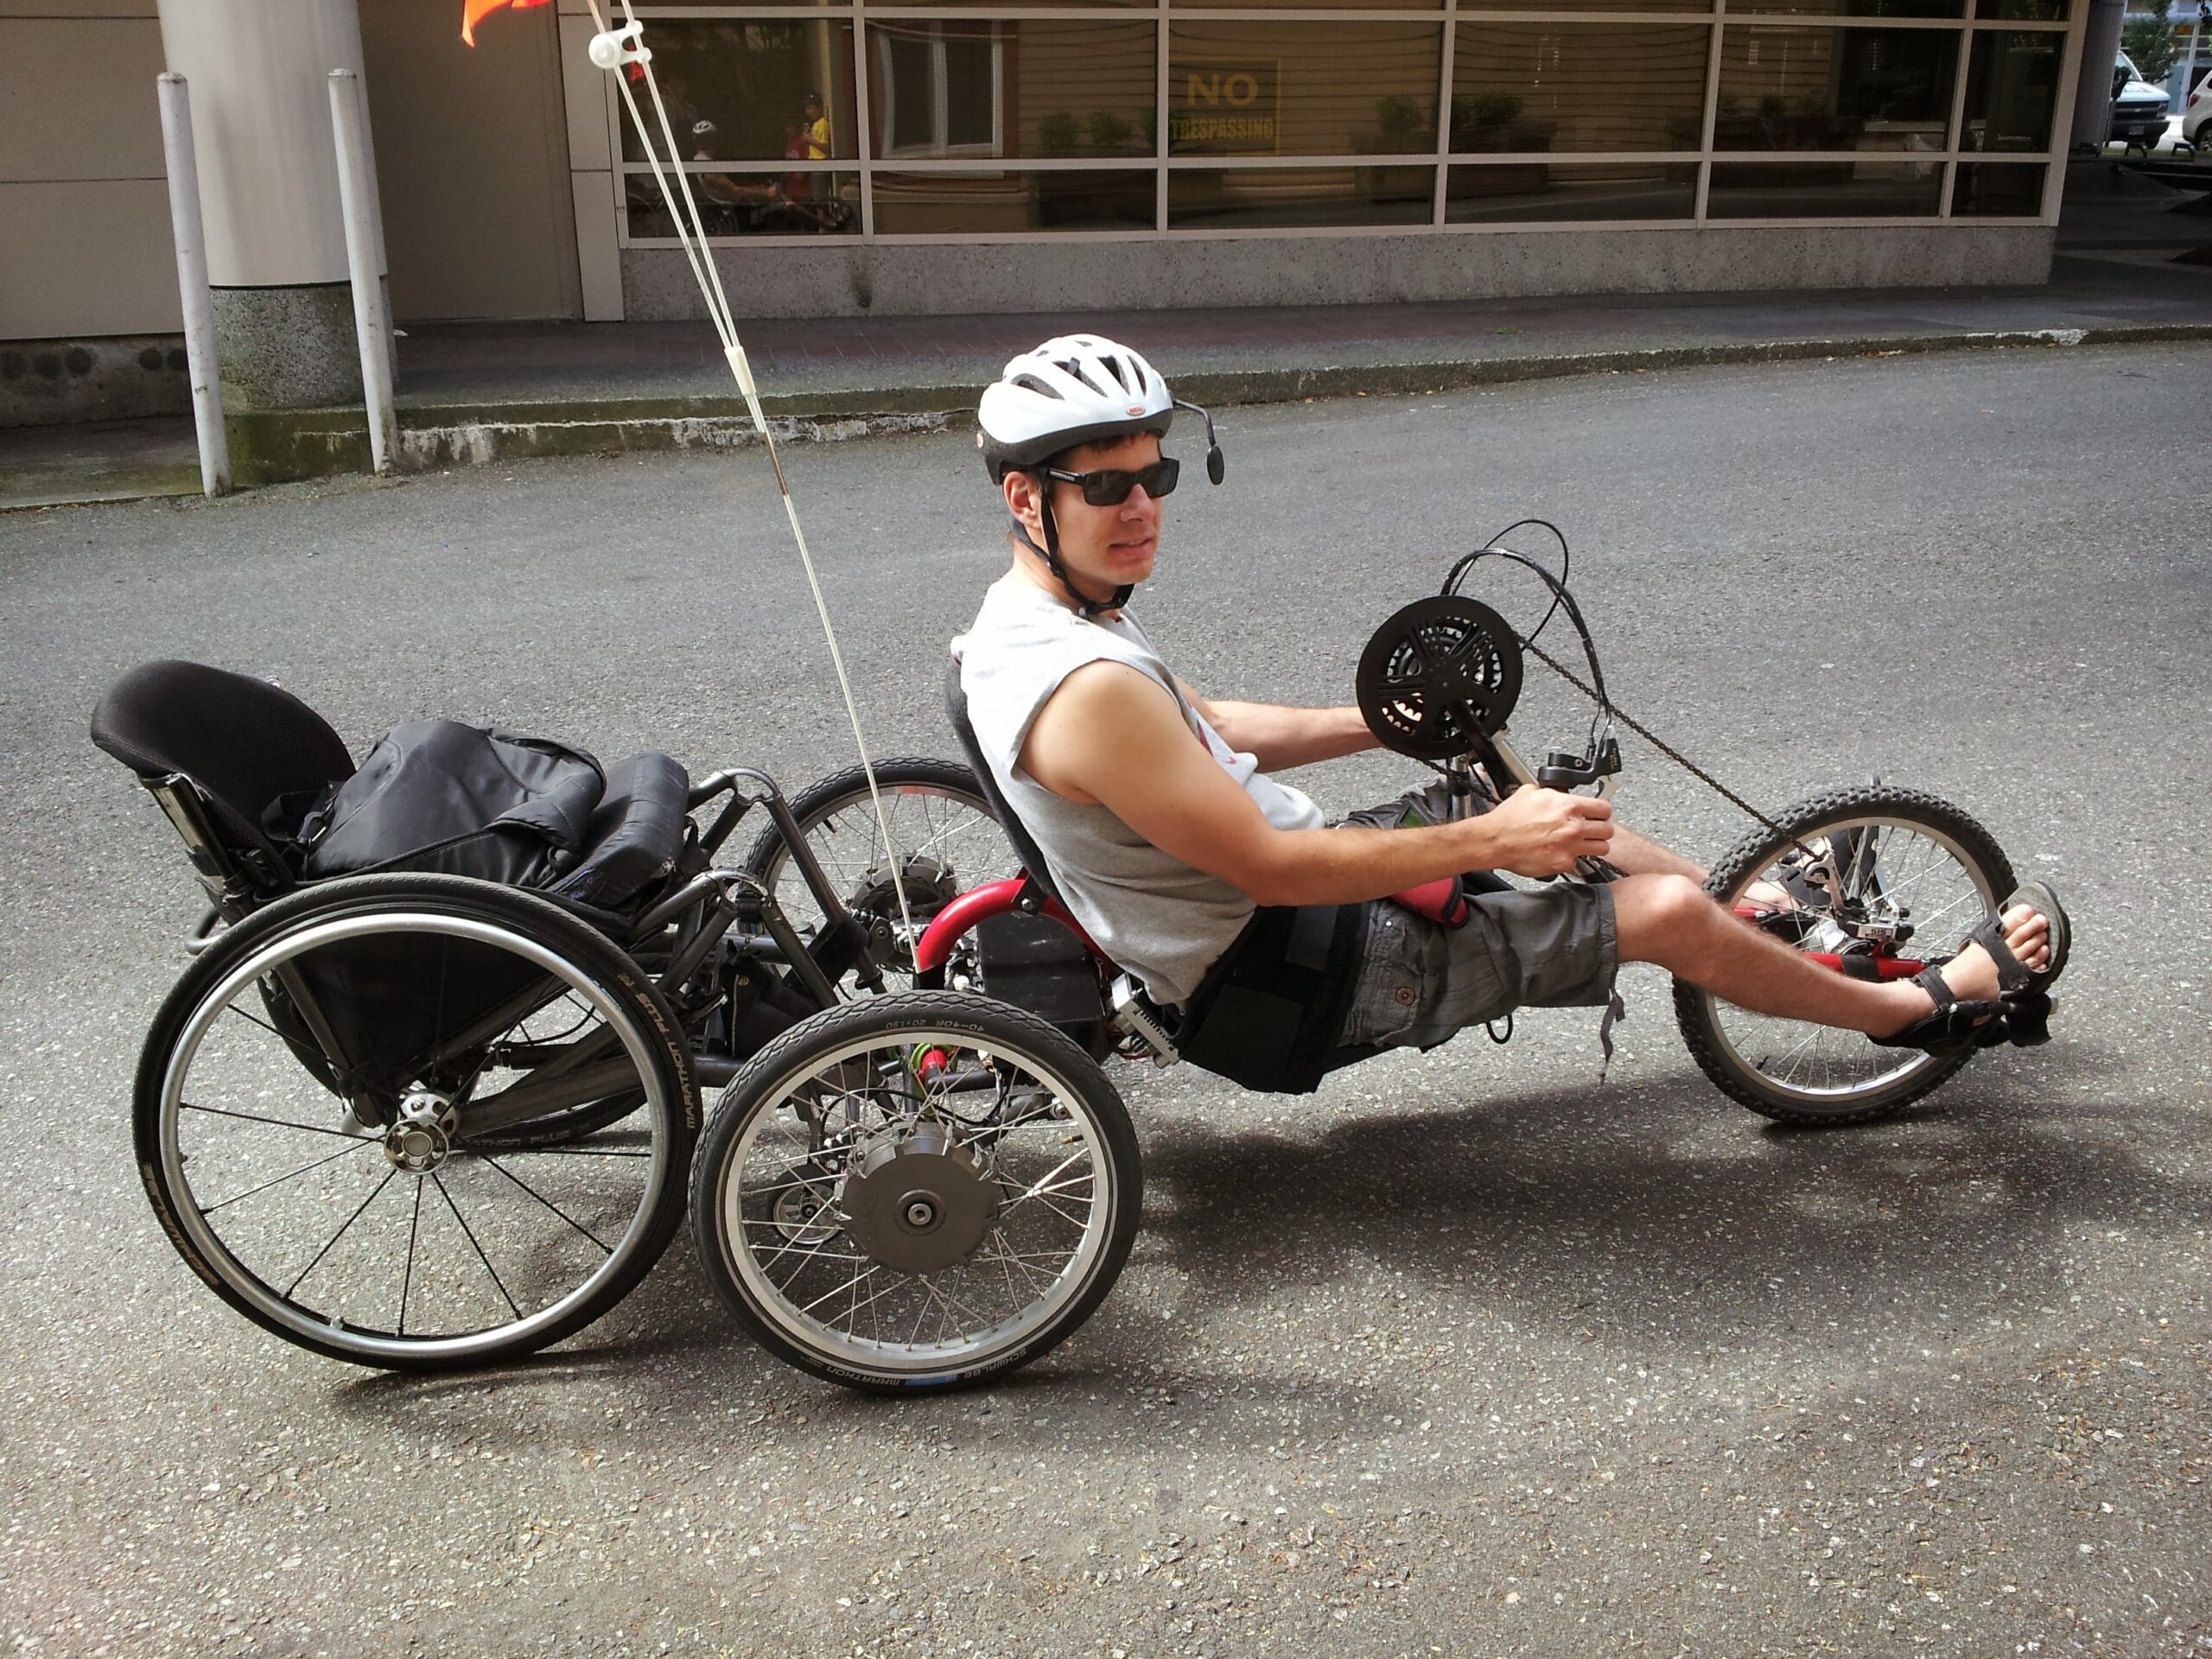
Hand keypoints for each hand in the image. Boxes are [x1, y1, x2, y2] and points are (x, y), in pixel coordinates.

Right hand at [1482, 786, 1613, 877]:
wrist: (1495, 841)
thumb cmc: (1509, 819)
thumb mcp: (1531, 792)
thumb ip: (1553, 793)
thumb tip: (1559, 793)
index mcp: (1569, 806)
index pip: (1605, 809)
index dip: (1602, 812)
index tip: (1599, 815)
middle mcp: (1574, 827)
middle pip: (1608, 830)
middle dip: (1600, 830)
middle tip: (1592, 831)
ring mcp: (1570, 847)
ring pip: (1601, 849)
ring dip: (1594, 846)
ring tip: (1583, 844)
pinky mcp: (1563, 863)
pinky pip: (1579, 863)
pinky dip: (1572, 859)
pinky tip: (1561, 854)